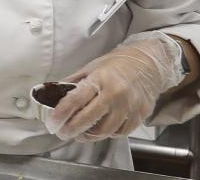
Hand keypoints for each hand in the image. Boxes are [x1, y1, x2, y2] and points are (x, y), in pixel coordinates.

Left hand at [49, 31, 185, 141]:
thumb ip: (72, 83)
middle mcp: (115, 93)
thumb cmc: (117, 65)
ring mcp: (129, 106)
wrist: (148, 63)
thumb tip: (52, 94)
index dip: (60, 115)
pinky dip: (108, 134)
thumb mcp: (91, 68)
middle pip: (88, 120)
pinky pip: (120, 133)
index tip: (52, 124)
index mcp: (100, 79)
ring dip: (89, 136)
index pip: (75, 100)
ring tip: (81, 133)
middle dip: (70, 130)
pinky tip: (101, 129)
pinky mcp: (140, 115)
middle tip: (62, 133)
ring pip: (105, 131)